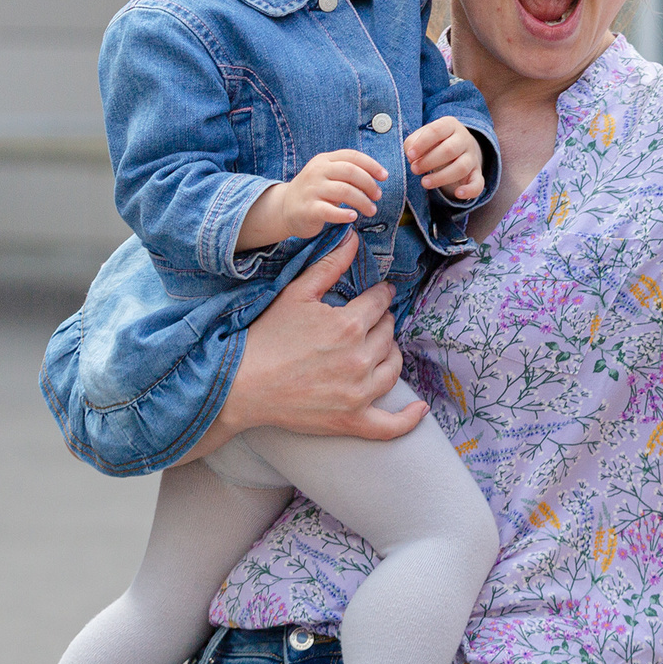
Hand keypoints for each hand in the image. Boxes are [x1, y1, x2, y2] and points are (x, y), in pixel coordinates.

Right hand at [188, 233, 422, 461]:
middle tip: (369, 320)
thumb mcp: (296, 293)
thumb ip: (329, 265)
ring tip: (380, 347)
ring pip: (393, 366)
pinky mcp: (351, 421)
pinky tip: (420, 410)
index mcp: (348, 325)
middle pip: (388, 332)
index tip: (378, 293)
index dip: (379, 294)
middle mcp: (360, 359)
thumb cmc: (266, 337)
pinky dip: (408, 419)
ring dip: (390, 353)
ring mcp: (359, 393)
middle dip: (381, 322)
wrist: (242, 385)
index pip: (380, 303)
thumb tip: (354, 238)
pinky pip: (390, 425)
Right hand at [238, 149, 387, 249]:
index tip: (384, 176)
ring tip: (371, 210)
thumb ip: (347, 172)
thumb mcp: (327, 175)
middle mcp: (317, 171)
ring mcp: (311, 190)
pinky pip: (329, 211)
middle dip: (369, 184)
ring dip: (362, 201)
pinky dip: (344, 214)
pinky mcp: (308, 209)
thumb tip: (377, 177)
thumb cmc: (315, 191)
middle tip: (377, 196)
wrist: (285, 208)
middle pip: (350, 172)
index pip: (352, 156)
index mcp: (324, 160)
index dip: (372, 165)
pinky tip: (353, 217)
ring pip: (344, 191)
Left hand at [405, 116, 484, 200]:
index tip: (410, 155)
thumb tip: (411, 157)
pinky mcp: (476, 174)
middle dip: (429, 161)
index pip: (436, 131)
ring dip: (441, 177)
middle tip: (414, 169)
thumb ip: (412, 143)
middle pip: (449, 150)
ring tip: (424, 182)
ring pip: (461, 168)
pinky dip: (470, 190)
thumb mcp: (422, 136)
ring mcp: (472, 157)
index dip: (422, 144)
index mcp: (450, 125)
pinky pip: (478, 183)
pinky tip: (458, 194)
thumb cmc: (434, 142)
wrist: (458, 148)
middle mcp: (464, 139)